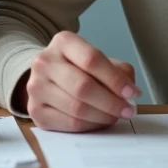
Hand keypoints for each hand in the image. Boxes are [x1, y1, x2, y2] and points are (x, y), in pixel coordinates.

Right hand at [22, 31, 139, 132]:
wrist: (49, 77)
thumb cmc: (80, 68)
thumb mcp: (100, 60)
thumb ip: (118, 71)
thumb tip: (130, 93)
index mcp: (63, 42)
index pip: (92, 59)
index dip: (115, 79)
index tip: (132, 93)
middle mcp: (44, 62)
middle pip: (83, 86)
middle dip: (111, 102)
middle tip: (127, 110)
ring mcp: (35, 87)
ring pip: (76, 108)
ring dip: (103, 116)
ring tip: (115, 116)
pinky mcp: (35, 111)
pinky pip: (69, 124)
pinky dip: (90, 126)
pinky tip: (99, 121)